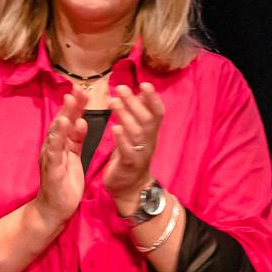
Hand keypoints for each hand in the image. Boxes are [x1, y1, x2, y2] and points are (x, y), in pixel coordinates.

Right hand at [31, 93, 87, 224]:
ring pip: (56, 134)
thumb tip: (82, 120)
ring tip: (70, 103)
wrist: (54, 209)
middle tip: (78, 89)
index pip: (68, 120)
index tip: (84, 90)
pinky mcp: (51, 169)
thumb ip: (77, 139)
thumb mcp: (74, 156)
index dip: (75, 105)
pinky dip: (57, 138)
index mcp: (61, 143)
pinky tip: (62, 127)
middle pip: (61, 122)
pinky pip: (53, 151)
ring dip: (63, 117)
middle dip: (70, 106)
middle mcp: (53, 146)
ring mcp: (50, 157)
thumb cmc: (64, 182)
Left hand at [102, 81, 164, 210]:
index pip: (157, 112)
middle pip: (146, 119)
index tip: (144, 83)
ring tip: (113, 102)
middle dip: (134, 102)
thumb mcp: (137, 134)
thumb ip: (139, 116)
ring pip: (136, 132)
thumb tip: (141, 93)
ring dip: (125, 115)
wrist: (131, 188)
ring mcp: (141, 153)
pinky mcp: (130, 165)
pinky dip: (122, 139)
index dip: (153, 98)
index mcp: (151, 133)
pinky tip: (114, 128)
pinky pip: (128, 151)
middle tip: (120, 87)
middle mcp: (149, 141)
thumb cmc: (132, 156)